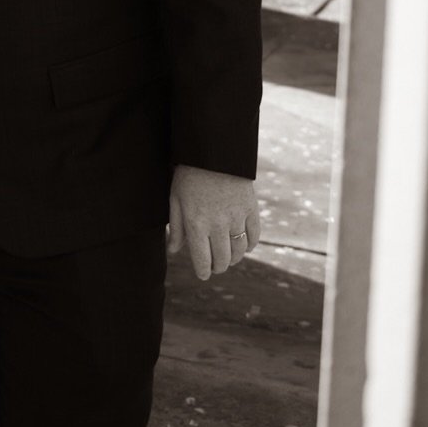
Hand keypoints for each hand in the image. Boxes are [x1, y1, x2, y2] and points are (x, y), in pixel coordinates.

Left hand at [168, 165, 260, 279]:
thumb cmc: (188, 175)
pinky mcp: (251, 209)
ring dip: (233, 259)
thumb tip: (174, 251)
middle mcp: (218, 225)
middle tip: (215, 267)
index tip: (203, 274)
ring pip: (239, 251)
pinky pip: (254, 235)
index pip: (202, 260)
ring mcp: (237, 217)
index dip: (203, 271)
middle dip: (218, 267)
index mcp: (196, 224)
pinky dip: (249, 245)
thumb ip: (176, 228)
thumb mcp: (175, 199)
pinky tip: (244, 247)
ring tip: (228, 259)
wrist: (213, 152)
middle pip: (222, 259)